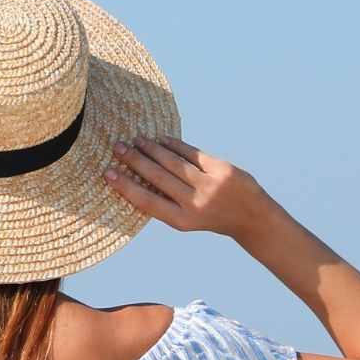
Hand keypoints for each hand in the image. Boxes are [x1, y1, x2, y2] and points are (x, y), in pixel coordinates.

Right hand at [103, 137, 276, 238]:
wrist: (252, 217)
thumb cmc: (213, 217)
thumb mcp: (188, 218)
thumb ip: (168, 202)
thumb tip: (137, 178)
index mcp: (181, 220)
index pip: (146, 201)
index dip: (125, 187)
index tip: (108, 173)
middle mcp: (194, 203)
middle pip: (156, 177)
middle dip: (135, 160)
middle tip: (118, 147)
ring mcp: (209, 185)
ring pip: (173, 161)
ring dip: (152, 148)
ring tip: (137, 140)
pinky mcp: (221, 169)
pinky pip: (192, 153)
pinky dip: (175, 145)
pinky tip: (162, 139)